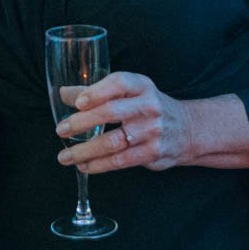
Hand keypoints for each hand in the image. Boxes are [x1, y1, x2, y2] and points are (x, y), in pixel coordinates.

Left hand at [53, 71, 191, 173]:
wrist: (187, 129)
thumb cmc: (148, 107)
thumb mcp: (129, 93)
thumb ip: (96, 92)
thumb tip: (63, 93)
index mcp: (141, 86)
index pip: (119, 83)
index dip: (97, 92)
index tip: (77, 102)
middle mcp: (149, 106)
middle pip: (112, 113)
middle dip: (83, 122)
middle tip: (61, 130)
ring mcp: (153, 131)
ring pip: (114, 142)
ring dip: (85, 150)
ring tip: (65, 156)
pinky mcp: (153, 153)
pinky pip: (121, 160)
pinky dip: (99, 165)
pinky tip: (84, 166)